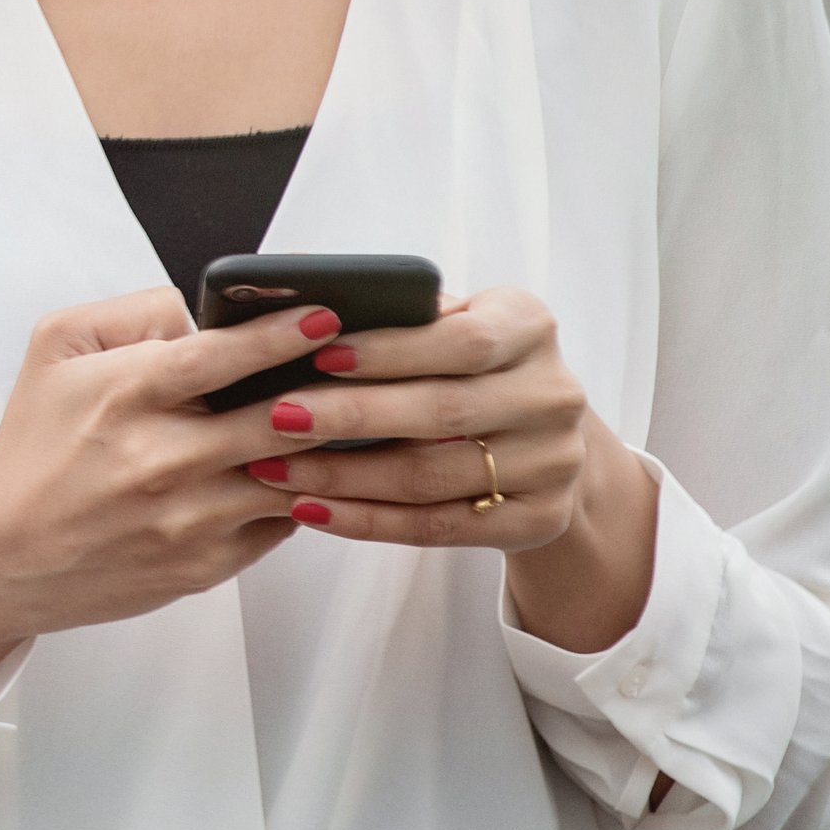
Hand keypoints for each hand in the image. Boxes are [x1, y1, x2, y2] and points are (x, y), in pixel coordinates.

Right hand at [0, 290, 334, 701]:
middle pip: (277, 420)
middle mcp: (160, 460)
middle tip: (362, 368)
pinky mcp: (204, 566)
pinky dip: (295, 495)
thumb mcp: (55, 349)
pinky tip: (293, 473)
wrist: (4, 553)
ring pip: (292, 476)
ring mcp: (187, 520)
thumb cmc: (35, 444)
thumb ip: (130, 313)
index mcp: (124, 396)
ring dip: (322, 448)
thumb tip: (200, 315)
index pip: (221, 357)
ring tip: (347, 420)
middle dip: (329, 391)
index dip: (282, 335)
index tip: (326, 316)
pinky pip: (278, 524)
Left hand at [239, 286, 659, 649]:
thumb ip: (402, 313)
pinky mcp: (538, 519)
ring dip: (344, 477)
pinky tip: (314, 509)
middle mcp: (553, 394)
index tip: (318, 356)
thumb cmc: (466, 368)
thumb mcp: (452, 324)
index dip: (389, 351)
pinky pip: (438, 527)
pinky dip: (367, 520)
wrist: (541, 442)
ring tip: (275, 468)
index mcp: (530, 327)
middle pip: (443, 411)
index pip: (461, 340)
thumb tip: (303, 302)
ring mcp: (553, 463)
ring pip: (432, 476)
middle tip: (279, 416)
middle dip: (351, 416)